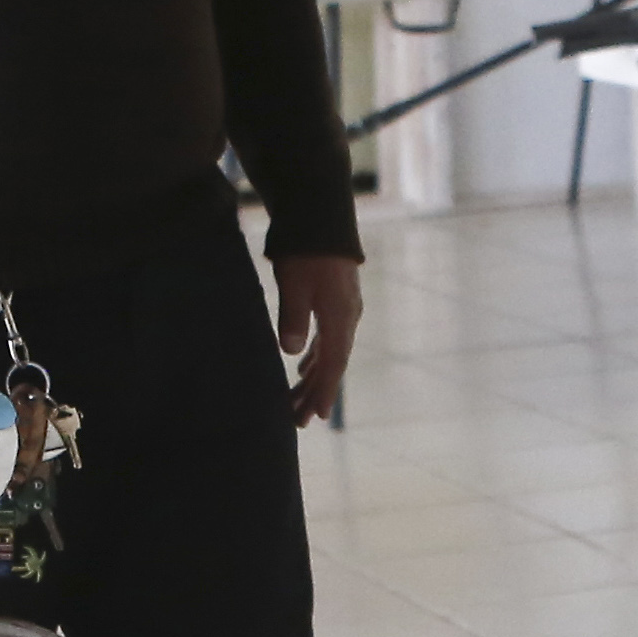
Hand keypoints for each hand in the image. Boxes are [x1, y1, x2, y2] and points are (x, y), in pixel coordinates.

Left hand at [276, 252, 363, 424]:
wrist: (320, 216)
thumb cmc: (306, 250)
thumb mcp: (295, 284)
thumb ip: (293, 319)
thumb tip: (290, 353)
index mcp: (340, 318)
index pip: (333, 365)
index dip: (324, 392)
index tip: (315, 416)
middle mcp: (347, 317)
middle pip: (332, 364)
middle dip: (314, 392)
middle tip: (298, 420)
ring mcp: (343, 308)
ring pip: (329, 352)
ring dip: (313, 377)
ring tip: (298, 399)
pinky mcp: (335, 300)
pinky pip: (328, 338)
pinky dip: (316, 356)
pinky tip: (304, 365)